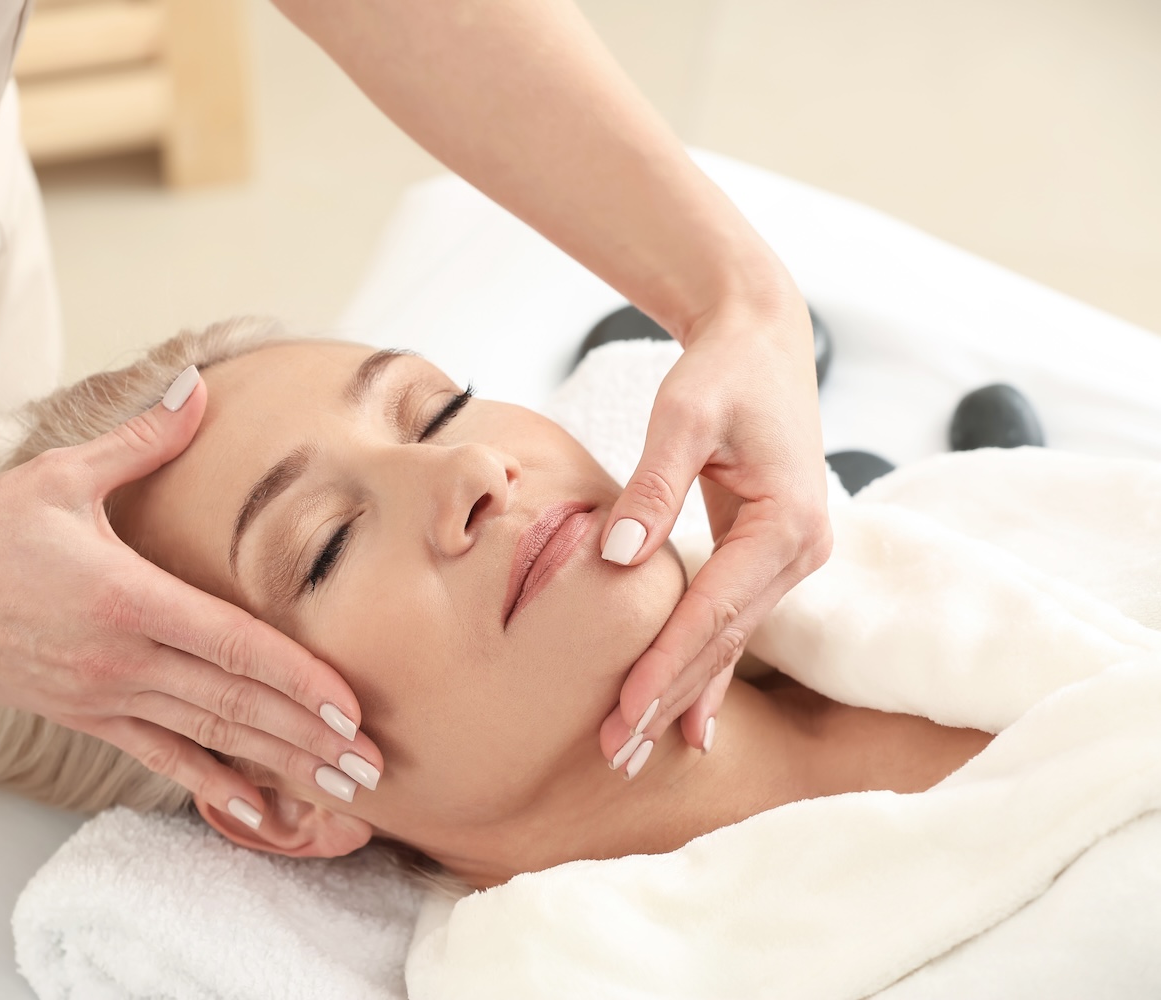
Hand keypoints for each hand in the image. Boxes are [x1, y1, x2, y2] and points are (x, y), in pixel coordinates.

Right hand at [0, 372, 380, 825]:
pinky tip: (254, 810)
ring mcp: (101, 696)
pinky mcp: (83, 715)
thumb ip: (142, 438)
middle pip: (234, 706)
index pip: (232, 646)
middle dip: (310, 739)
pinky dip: (211, 783)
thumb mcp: (63, 474)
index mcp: (126, 598)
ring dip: (277, 767)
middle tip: (373, 769)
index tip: (351, 707)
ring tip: (338, 794)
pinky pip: (159, 756)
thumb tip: (197, 384)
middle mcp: (120, 659)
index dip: (298, 680)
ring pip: (207, 739)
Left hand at [597, 296, 831, 761]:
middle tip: (616, 753)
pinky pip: (731, 623)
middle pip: (724, 641)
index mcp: (787, 522)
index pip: (715, 611)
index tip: (624, 711)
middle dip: (668, 698)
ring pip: (729, 642)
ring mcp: (789, 558)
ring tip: (633, 749)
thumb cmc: (721, 371)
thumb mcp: (683, 415)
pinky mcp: (767, 556)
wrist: (758, 339)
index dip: (667, 664)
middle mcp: (800, 551)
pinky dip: (706, 670)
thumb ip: (653, 486)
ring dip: (681, 694)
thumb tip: (618, 557)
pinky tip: (685, 722)